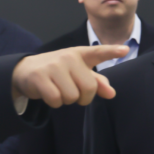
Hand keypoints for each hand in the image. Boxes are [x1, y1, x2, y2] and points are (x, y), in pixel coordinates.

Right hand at [12, 45, 128, 107]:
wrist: (27, 70)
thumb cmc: (59, 72)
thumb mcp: (79, 73)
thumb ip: (97, 83)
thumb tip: (112, 93)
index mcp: (81, 54)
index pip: (98, 52)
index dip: (112, 51)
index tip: (125, 50)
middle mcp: (68, 57)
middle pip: (89, 88)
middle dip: (83, 97)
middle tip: (72, 91)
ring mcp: (54, 65)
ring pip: (72, 97)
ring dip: (66, 100)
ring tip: (58, 89)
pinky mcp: (40, 76)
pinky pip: (56, 100)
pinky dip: (54, 103)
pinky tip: (49, 93)